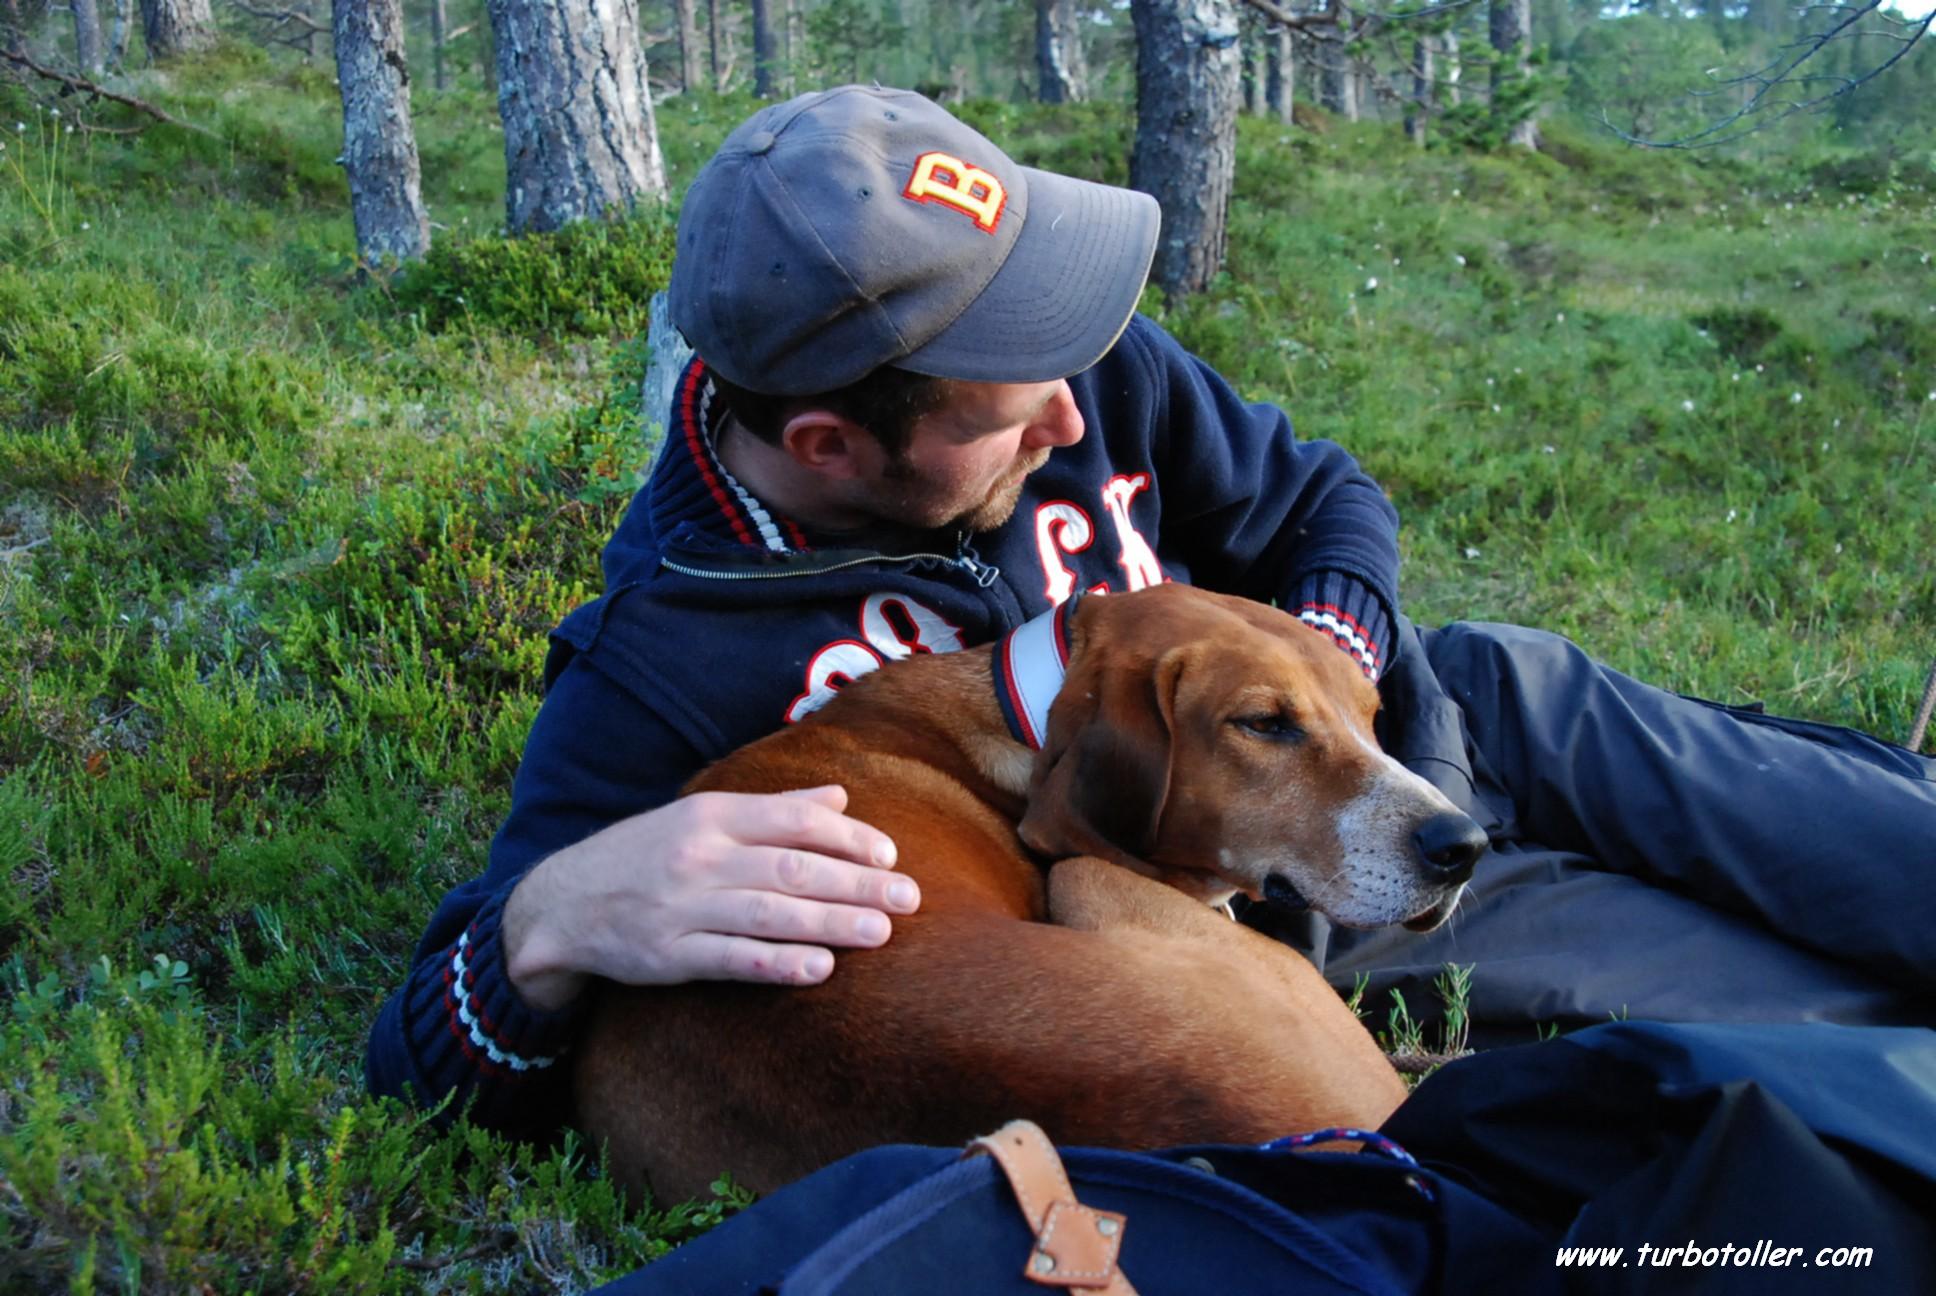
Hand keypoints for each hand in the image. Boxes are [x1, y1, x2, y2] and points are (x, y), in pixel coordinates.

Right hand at [502, 785, 915, 1010]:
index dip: (848, 837)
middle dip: (857, 882)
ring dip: (832, 922)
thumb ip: (772, 810)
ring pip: (770, 912)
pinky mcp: (667, 955)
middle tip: (909, 897)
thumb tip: (838, 798)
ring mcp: (682, 907)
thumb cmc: (645, 856)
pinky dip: (779, 963)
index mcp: (711, 815)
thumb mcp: (700, 817)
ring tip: (882, 931)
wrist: (561, 903)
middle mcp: (699, 856)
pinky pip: (732, 959)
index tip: (889, 855)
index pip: (794, 820)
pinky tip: (820, 968)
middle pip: (792, 867)